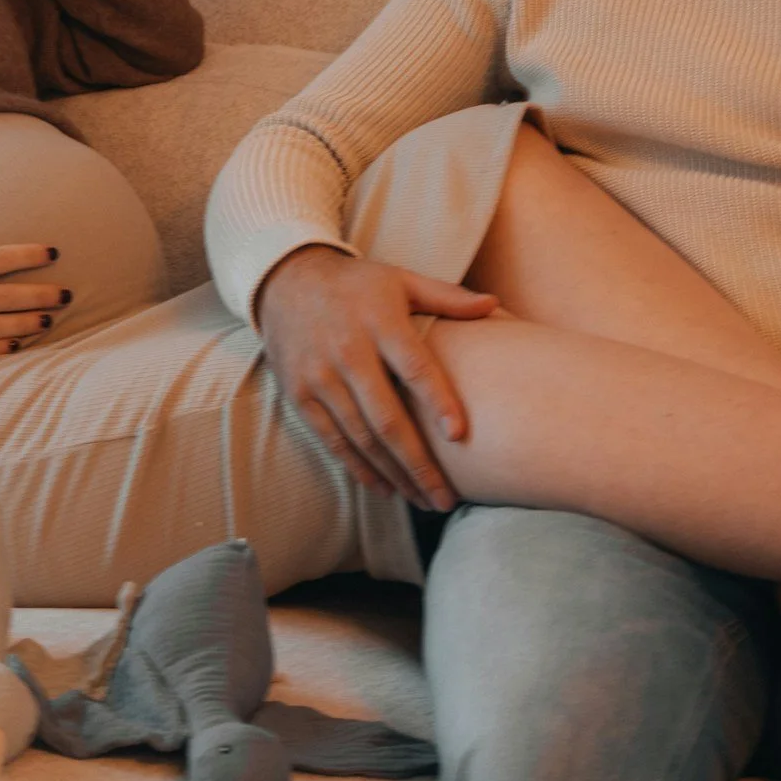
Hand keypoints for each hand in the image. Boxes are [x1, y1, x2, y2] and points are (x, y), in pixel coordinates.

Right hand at [256, 245, 497, 510]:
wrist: (285, 280)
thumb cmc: (356, 284)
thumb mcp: (400, 280)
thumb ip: (446, 297)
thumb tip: (495, 305)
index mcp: (379, 321)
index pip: (414, 366)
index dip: (437, 401)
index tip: (459, 435)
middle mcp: (348, 351)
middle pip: (387, 418)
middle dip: (419, 464)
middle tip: (447, 499)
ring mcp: (320, 376)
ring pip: (361, 438)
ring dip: (394, 475)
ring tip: (424, 501)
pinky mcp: (299, 394)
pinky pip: (332, 440)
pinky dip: (359, 469)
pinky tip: (385, 489)